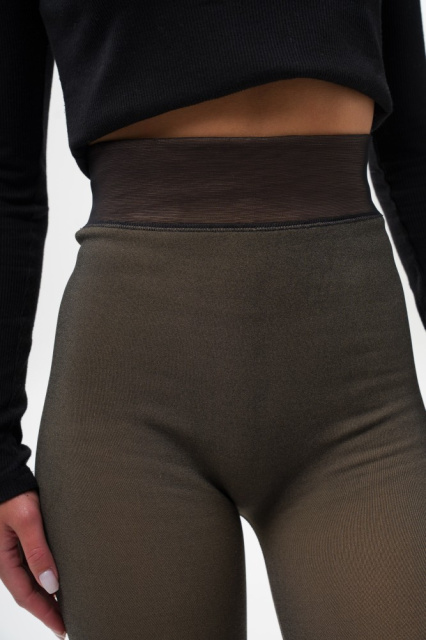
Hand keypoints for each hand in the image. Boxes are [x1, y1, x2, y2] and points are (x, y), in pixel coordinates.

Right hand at [0, 490, 66, 637]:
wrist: (7, 474)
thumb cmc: (13, 495)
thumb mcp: (27, 521)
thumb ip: (37, 551)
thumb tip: (51, 584)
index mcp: (4, 560)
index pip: (26, 596)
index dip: (45, 614)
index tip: (62, 628)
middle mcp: (8, 560)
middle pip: (29, 593)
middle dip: (48, 610)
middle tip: (68, 624)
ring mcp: (14, 552)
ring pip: (32, 581)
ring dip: (48, 596)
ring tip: (68, 608)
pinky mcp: (22, 541)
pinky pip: (33, 566)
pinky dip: (47, 578)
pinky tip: (60, 581)